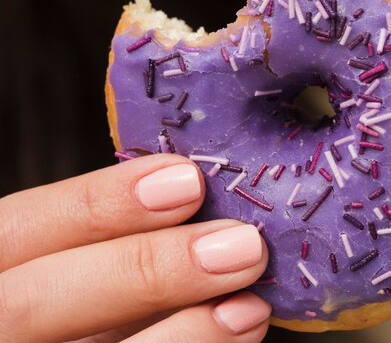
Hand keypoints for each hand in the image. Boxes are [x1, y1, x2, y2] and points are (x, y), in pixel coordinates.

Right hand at [0, 154, 270, 342]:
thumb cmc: (83, 301)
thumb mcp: (78, 263)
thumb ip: (111, 242)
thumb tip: (193, 197)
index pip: (16, 229)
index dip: (97, 202)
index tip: (186, 179)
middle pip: (34, 303)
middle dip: (146, 267)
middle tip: (242, 245)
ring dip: (186, 332)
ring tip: (250, 304)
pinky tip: (239, 333)